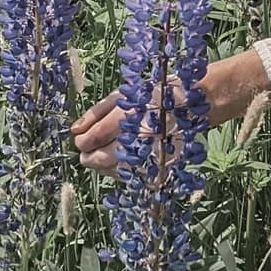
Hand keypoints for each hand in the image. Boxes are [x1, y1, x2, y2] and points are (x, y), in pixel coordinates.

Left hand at [69, 50, 270, 179]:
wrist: (197, 103)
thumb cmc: (156, 93)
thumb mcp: (125, 94)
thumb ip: (97, 112)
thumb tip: (74, 130)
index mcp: (132, 114)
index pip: (96, 136)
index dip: (84, 141)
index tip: (80, 140)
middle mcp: (143, 136)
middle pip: (102, 157)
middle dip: (90, 156)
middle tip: (87, 152)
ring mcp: (154, 154)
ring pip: (115, 171)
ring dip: (103, 166)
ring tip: (106, 154)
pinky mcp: (163, 167)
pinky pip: (133, 177)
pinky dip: (121, 172)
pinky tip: (121, 161)